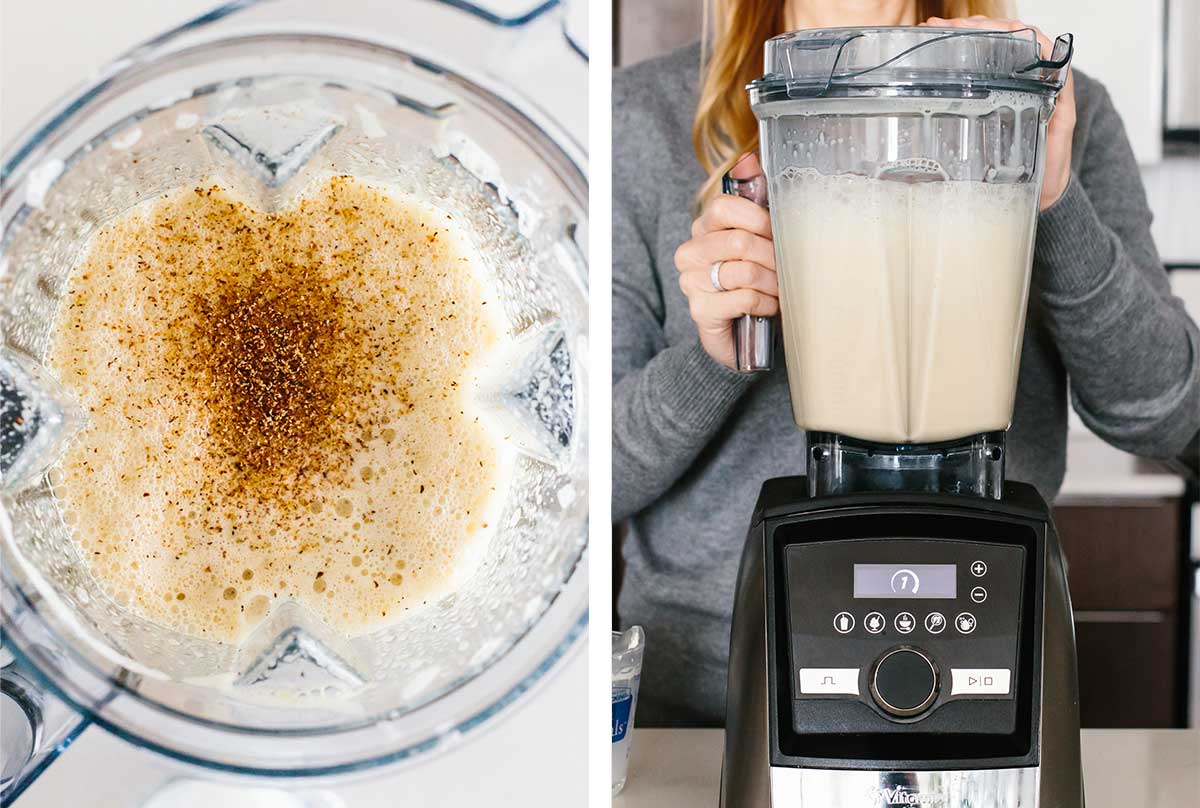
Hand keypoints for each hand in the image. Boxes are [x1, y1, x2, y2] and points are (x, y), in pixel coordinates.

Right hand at [675, 154, 778, 369]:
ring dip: (773, 282)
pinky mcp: (701, 310)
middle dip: (773, 256)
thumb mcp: (758, 235)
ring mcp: (692, 282)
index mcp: (703, 227)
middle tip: (787, 267)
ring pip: (744, 271)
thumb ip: (755, 196)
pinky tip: (770, 307)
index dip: (759, 219)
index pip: (724, 207)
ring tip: (780, 288)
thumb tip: (748, 160)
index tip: (776, 233)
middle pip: (740, 241)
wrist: (741, 331)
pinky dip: (766, 303)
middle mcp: (691, 252)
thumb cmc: (754, 278)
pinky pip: (744, 298)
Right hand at [923, 15, 1075, 209]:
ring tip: (936, 33)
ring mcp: (1008, 93)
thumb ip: (1061, 113)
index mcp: (1048, 86)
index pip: (1029, 41)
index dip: (1004, 29)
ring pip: (989, 52)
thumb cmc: (1050, 174)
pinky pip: (979, 74)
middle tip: (943, 29)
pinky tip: (939, 55)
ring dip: (964, 38)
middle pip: (1005, 40)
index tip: (976, 28)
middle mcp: (1029, 83)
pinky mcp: (993, 106)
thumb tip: (1060, 82)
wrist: (1041, 198)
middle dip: (975, 28)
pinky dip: (960, 59)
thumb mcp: (1058, 143)